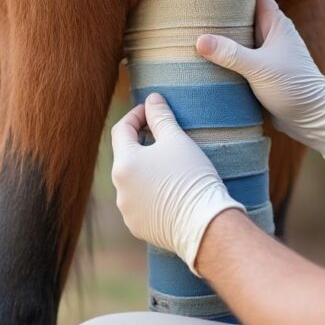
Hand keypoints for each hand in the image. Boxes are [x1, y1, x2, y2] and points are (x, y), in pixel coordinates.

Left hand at [110, 93, 244, 273]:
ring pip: (132, 181)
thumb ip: (161, 117)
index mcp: (124, 164)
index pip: (122, 130)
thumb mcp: (177, 140)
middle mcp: (119, 189)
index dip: (136, 115)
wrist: (205, 225)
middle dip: (141, 143)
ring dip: (146, 170)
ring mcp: (127, 210)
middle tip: (163, 136)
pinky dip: (150, 193)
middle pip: (126, 156)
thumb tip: (152, 99)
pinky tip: (169, 191)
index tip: (152, 111)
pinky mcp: (138, 226)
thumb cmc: (191, 178)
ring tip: (169, 166)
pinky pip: (140, 203)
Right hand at [195, 0, 324, 157]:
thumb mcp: (259, 70)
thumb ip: (230, 54)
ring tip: (191, 23)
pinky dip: (225, 50)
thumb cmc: (293, 88)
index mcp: (275, 22)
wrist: (313, 117)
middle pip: (242, 9)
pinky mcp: (261, 68)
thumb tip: (199, 40)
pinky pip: (239, 52)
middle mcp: (271, 32)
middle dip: (220, 4)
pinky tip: (205, 53)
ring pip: (239, 31)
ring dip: (221, 29)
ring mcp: (266, 50)